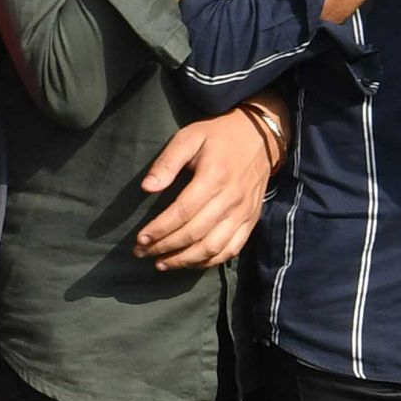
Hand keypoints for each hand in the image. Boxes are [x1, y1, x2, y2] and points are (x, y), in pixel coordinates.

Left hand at [134, 106, 274, 269]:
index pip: (182, 212)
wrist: (261, 137)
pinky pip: (231, 250)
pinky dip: (209, 262)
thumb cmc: (219, 136)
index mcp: (213, 178)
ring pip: (212, 248)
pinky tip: (190, 263)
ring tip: (161, 264)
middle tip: (142, 253)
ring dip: (184, 260)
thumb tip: (147, 188)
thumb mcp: (190, 137)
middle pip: (194, 233)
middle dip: (164, 247)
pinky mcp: (250, 221)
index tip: (140, 239)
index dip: (159, 229)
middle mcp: (230, 200)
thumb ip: (168, 162)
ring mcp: (243, 213)